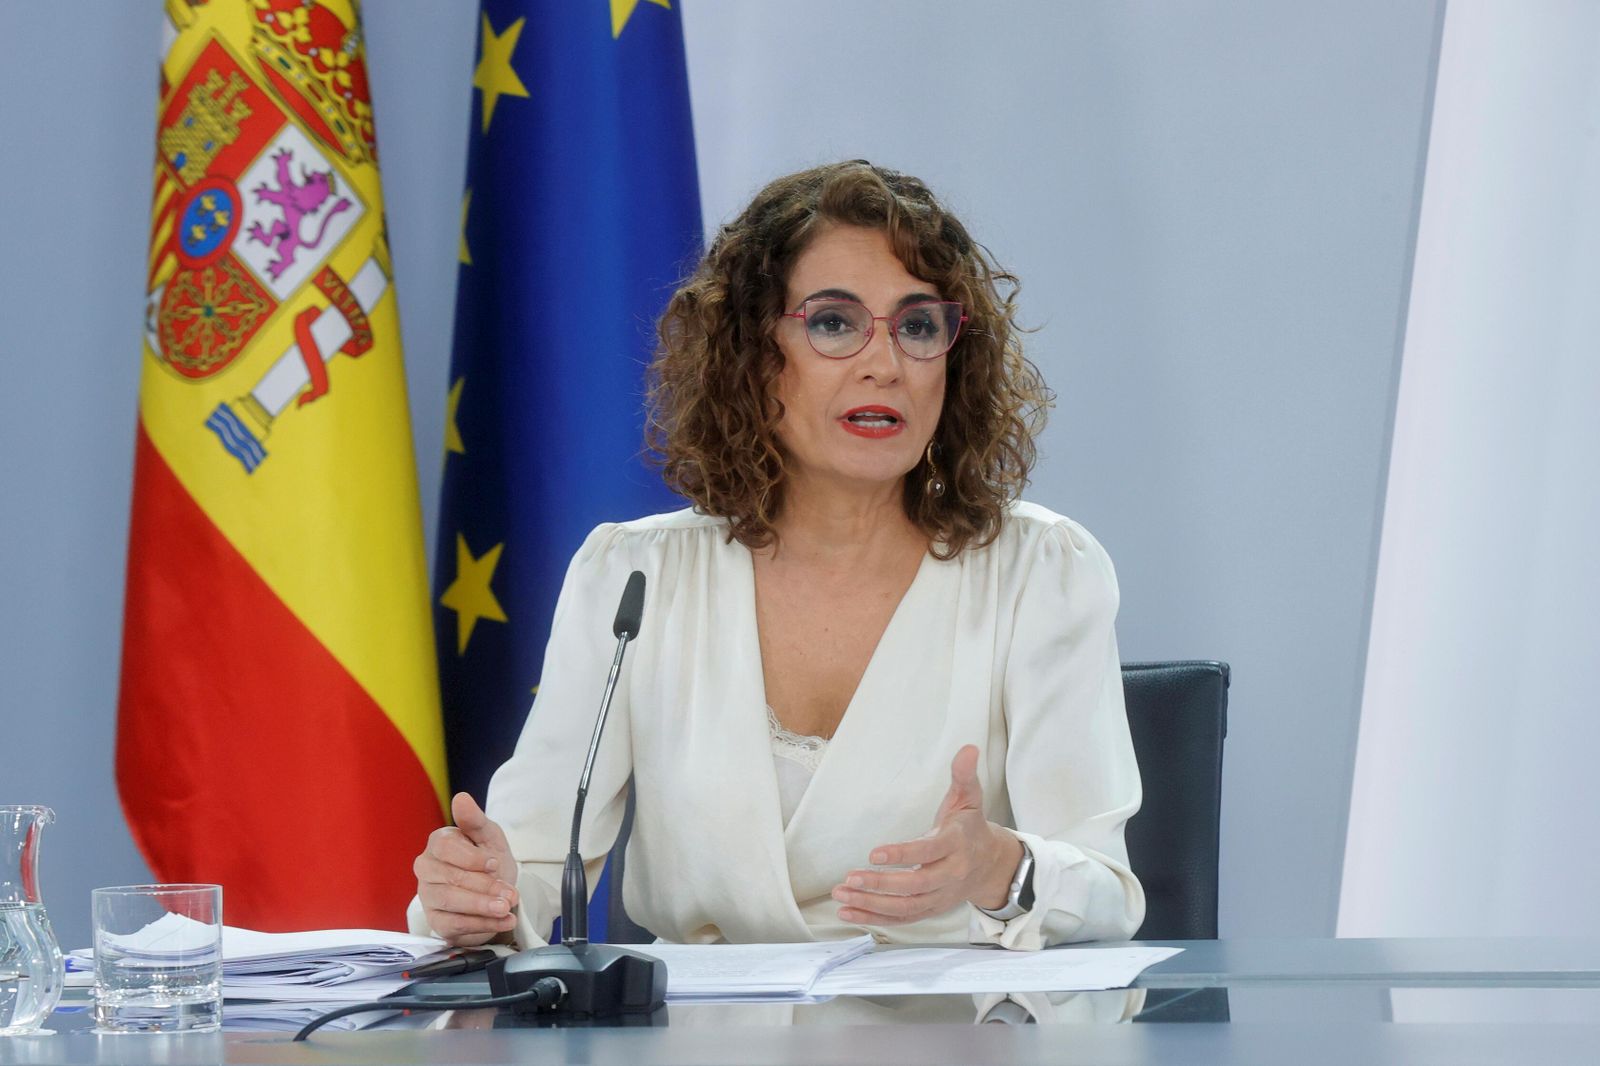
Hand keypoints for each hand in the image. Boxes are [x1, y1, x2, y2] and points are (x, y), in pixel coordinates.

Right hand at [414, 792, 520, 945]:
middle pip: (450, 878)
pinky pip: (455, 925)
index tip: (494, 864)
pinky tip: (503, 921)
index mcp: (438, 844)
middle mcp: (427, 869)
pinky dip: (483, 925)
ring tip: (506, 908)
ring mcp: (429, 896)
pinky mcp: (436, 921)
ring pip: (451, 902)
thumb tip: (461, 799)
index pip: (445, 848)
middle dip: (484, 887)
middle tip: (509, 894)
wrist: (496, 893)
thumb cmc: (489, 862)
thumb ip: (475, 820)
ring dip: (482, 907)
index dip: (472, 858)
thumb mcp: (490, 838)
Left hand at [832, 745, 1023, 925]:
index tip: (875, 854)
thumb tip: (967, 749)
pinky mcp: (930, 909)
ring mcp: (940, 896)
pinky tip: (849, 912)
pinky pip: (902, 919)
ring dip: (872, 905)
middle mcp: (950, 875)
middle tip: (850, 878)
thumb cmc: (970, 828)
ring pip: (906, 907)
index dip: (903, 855)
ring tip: (842, 895)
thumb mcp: (969, 799)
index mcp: (956, 845)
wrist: (991, 865)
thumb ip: (964, 775)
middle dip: (882, 885)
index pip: (929, 852)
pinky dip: (875, 919)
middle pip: (915, 886)